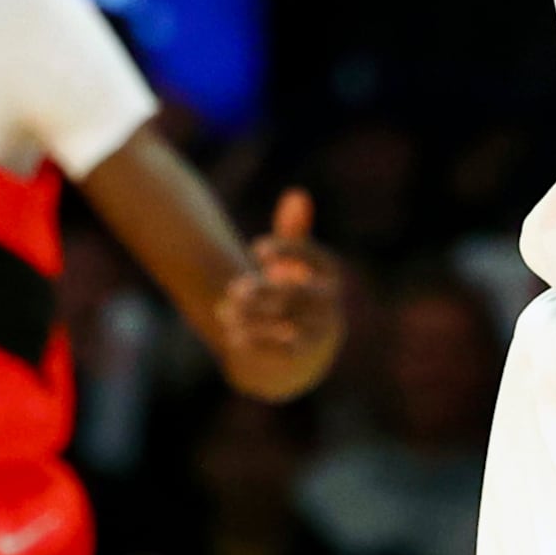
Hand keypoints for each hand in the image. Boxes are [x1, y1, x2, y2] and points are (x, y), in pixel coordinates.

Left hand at [216, 189, 343, 401]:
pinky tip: (231, 334)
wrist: (299, 356)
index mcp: (330, 280)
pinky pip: (282, 352)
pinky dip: (256, 342)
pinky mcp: (301, 360)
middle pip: (298, 295)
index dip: (290, 250)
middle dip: (264, 290)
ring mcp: (318, 336)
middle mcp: (329, 308)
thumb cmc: (294, 300)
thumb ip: (294, 233)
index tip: (255, 248)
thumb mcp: (295, 266)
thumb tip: (297, 194)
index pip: (318, 259)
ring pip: (288, 324)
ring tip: (225, 311)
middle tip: (235, 287)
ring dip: (254, 318)